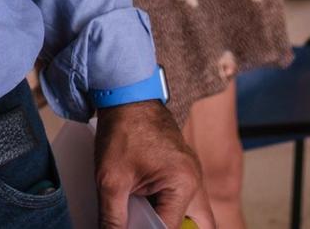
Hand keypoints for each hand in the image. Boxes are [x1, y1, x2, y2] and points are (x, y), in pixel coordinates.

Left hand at [94, 100, 199, 228]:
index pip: (170, 228)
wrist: (126, 95)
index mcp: (183, 183)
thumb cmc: (123, 129)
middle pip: (198, 225)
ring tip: (145, 219)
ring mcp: (191, 175)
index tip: (126, 228)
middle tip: (146, 223)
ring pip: (194, 215)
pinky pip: (182, 200)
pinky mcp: (182, 170)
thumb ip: (113, 217)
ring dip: (171, 222)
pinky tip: (145, 211)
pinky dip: (167, 210)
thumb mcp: (111, 179)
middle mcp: (194, 181)